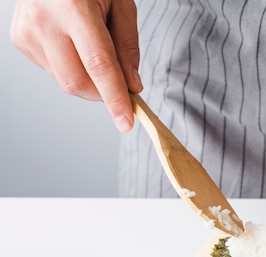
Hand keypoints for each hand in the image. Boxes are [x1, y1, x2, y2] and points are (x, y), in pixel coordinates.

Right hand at [10, 0, 141, 131]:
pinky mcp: (19, 39)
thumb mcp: (121, 4)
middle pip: (77, 83)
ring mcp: (26, 31)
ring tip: (90, 46)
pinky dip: (71, 68)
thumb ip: (128, 47)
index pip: (99, 66)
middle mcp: (44, 20)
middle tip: (119, 82)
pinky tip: (71, 43)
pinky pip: (52, 71)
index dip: (115, 98)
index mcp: (73, 8)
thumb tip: (132, 86)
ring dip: (87, 79)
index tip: (126, 122)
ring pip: (65, 82)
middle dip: (102, 93)